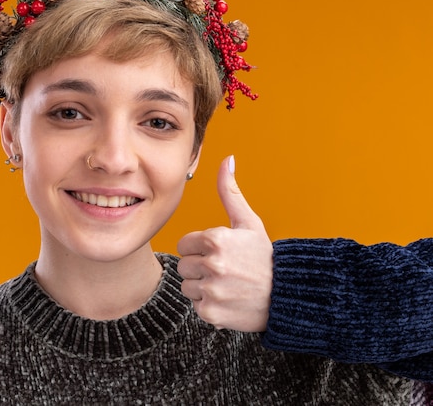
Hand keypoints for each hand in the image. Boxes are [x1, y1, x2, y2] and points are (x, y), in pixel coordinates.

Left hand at [177, 155, 272, 331]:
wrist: (288, 296)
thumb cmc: (264, 257)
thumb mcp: (249, 222)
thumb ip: (229, 192)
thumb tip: (227, 159)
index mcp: (216, 239)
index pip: (184, 244)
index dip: (200, 248)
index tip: (219, 253)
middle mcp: (212, 264)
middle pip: (184, 266)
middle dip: (200, 267)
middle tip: (225, 270)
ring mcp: (212, 290)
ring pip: (188, 286)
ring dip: (203, 287)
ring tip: (227, 284)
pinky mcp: (211, 312)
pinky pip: (196, 305)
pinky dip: (209, 305)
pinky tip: (228, 299)